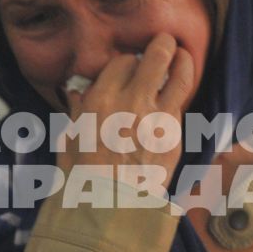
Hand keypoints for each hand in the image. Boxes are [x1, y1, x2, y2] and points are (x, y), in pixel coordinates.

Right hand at [58, 33, 196, 176]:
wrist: (110, 209)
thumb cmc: (81, 177)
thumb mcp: (68, 139)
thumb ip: (77, 110)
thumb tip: (79, 92)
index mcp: (101, 101)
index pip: (122, 61)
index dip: (127, 60)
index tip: (129, 65)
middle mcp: (132, 103)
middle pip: (157, 55)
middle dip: (163, 44)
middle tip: (165, 41)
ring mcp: (158, 120)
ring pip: (181, 75)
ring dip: (184, 61)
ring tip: (183, 56)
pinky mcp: (175, 137)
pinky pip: (180, 107)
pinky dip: (179, 97)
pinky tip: (177, 95)